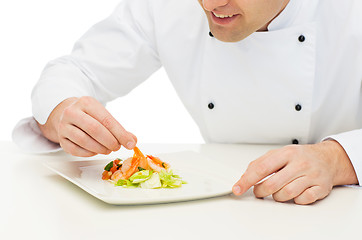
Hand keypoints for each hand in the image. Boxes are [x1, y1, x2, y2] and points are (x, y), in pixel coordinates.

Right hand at [37, 96, 136, 156]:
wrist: (66, 114)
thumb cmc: (89, 116)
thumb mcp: (104, 115)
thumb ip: (119, 129)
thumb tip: (132, 141)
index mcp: (86, 102)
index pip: (106, 120)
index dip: (120, 134)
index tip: (130, 144)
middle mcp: (72, 112)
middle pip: (95, 129)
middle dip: (110, 141)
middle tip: (117, 147)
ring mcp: (64, 126)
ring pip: (84, 141)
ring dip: (100, 148)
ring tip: (107, 149)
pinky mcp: (61, 139)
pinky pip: (75, 150)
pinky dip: (89, 153)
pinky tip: (95, 151)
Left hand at [232, 141, 357, 204]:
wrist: (327, 159)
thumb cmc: (299, 157)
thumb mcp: (278, 154)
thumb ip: (260, 163)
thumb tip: (244, 177)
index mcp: (286, 153)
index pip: (261, 168)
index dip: (247, 180)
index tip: (237, 188)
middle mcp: (299, 164)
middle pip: (272, 184)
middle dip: (261, 191)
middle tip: (260, 191)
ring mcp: (311, 176)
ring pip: (286, 194)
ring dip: (277, 197)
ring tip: (278, 190)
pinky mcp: (321, 188)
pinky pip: (302, 200)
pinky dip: (295, 200)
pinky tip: (295, 193)